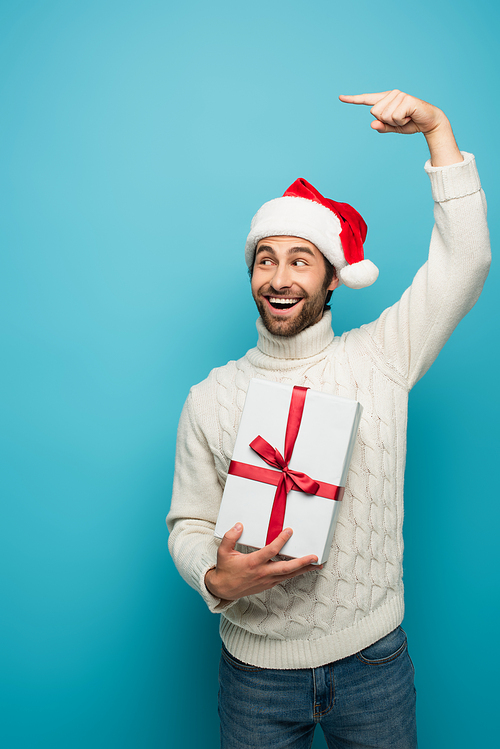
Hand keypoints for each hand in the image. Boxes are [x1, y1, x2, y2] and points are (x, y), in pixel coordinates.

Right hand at [205, 522, 321, 602]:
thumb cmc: (225, 569)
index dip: (281, 540)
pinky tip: (303, 569)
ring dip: (303, 569)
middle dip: (301, 562)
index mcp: (252, 563)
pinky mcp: (268, 585)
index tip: (290, 531)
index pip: (270, 551)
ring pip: (288, 575)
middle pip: (286, 568)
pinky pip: (284, 578)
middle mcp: (262, 573)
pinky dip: (294, 573)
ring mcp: (266, 580)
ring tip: (317, 565)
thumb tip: (239, 525)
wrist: (223, 590)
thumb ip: (230, 537)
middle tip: (314, 557)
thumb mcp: (223, 551)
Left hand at [339, 90, 462, 165]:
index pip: (367, 99)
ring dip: (395, 122)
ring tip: (406, 118)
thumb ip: (382, 127)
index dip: (353, 99)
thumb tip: (372, 124)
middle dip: (386, 121)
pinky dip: (401, 122)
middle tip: (400, 120)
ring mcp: (399, 95)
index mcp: (385, 100)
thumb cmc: (410, 123)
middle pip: (375, 112)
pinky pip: (394, 117)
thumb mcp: (393, 128)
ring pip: (384, 115)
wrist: (429, 122)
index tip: (340, 97)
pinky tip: (410, 116)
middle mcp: (391, 94)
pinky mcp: (407, 100)